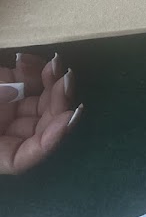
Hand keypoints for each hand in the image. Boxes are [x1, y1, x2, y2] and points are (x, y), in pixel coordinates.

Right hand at [0, 53, 81, 173]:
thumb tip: (14, 92)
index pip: (26, 157)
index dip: (50, 140)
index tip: (68, 117)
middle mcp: (7, 134)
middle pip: (43, 125)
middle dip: (59, 101)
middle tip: (66, 79)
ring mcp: (10, 110)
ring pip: (43, 100)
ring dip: (53, 82)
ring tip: (55, 64)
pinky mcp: (10, 86)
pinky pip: (30, 80)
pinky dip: (33, 68)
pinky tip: (24, 59)